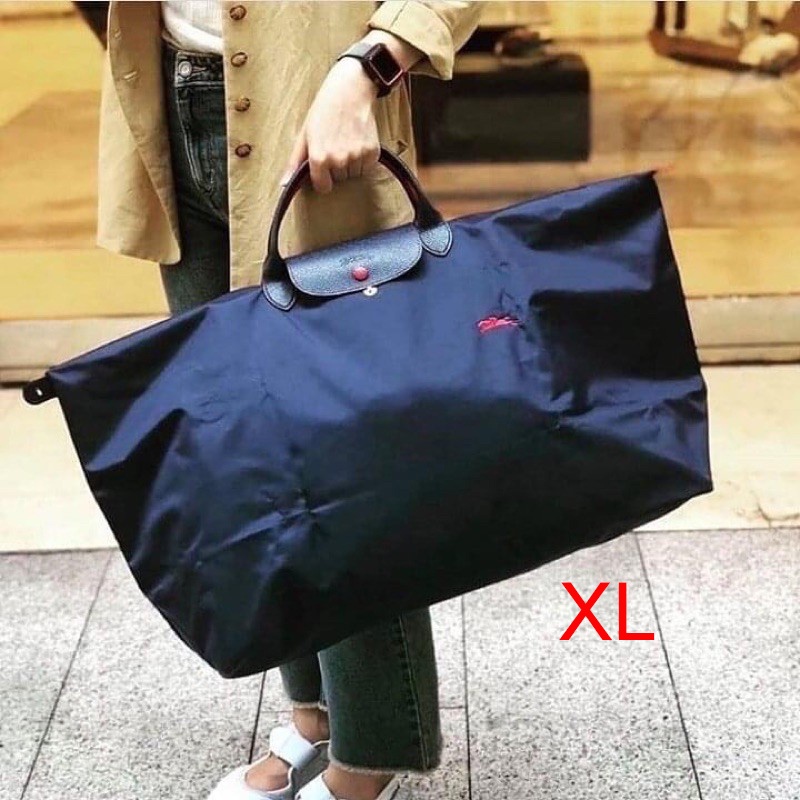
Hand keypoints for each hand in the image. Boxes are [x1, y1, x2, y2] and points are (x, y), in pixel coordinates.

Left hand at [280, 56, 380, 193]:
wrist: (350, 91)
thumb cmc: (324, 112)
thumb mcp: (305, 135)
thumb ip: (295, 162)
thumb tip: (284, 184)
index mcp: (319, 158)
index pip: (324, 187)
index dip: (324, 179)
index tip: (325, 169)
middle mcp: (338, 160)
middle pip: (340, 179)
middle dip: (338, 168)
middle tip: (336, 145)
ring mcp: (356, 157)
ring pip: (354, 174)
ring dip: (352, 164)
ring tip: (348, 142)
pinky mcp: (372, 152)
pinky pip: (367, 167)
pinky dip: (364, 159)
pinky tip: (358, 142)